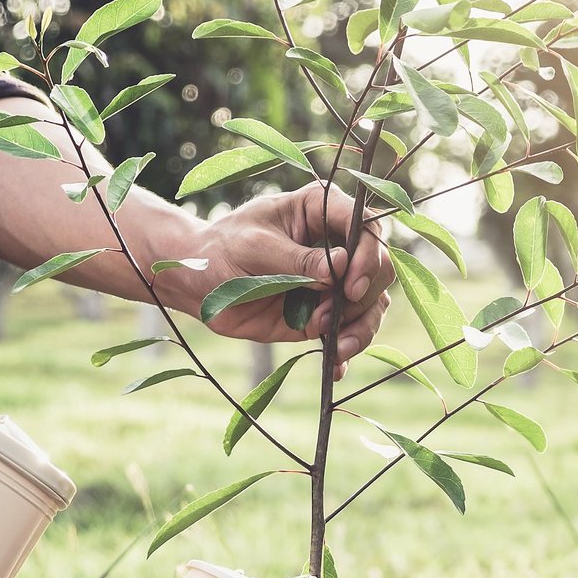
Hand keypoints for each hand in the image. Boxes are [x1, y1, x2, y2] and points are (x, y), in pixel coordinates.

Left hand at [177, 182, 393, 376]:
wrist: (199, 284)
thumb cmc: (222, 249)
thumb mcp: (255, 248)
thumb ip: (297, 260)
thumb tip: (339, 267)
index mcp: (321, 209)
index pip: (365, 227)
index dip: (368, 256)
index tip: (349, 285)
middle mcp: (336, 244)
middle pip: (379, 267)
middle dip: (365, 295)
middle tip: (336, 315)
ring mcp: (332, 282)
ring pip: (372, 303)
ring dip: (362, 327)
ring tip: (339, 347)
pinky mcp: (323, 314)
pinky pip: (349, 332)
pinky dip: (347, 351)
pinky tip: (336, 368)